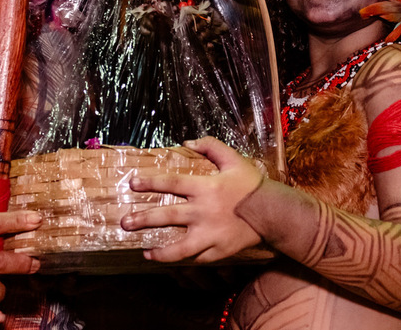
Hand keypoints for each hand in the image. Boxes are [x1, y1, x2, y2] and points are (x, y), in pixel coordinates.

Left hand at [123, 136, 263, 262]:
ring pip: (180, 248)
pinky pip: (198, 258)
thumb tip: (187, 141)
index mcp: (205, 188)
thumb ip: (211, 146)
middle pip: (167, 216)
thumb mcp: (233, 159)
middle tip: (125, 223)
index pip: (171, 183)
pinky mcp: (219, 251)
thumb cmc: (252, 185)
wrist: (275, 213)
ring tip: (145, 252)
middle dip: (143, 219)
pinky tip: (173, 259)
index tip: (133, 184)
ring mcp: (210, 234)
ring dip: (160, 252)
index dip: (150, 182)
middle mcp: (203, 212)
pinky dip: (184, 260)